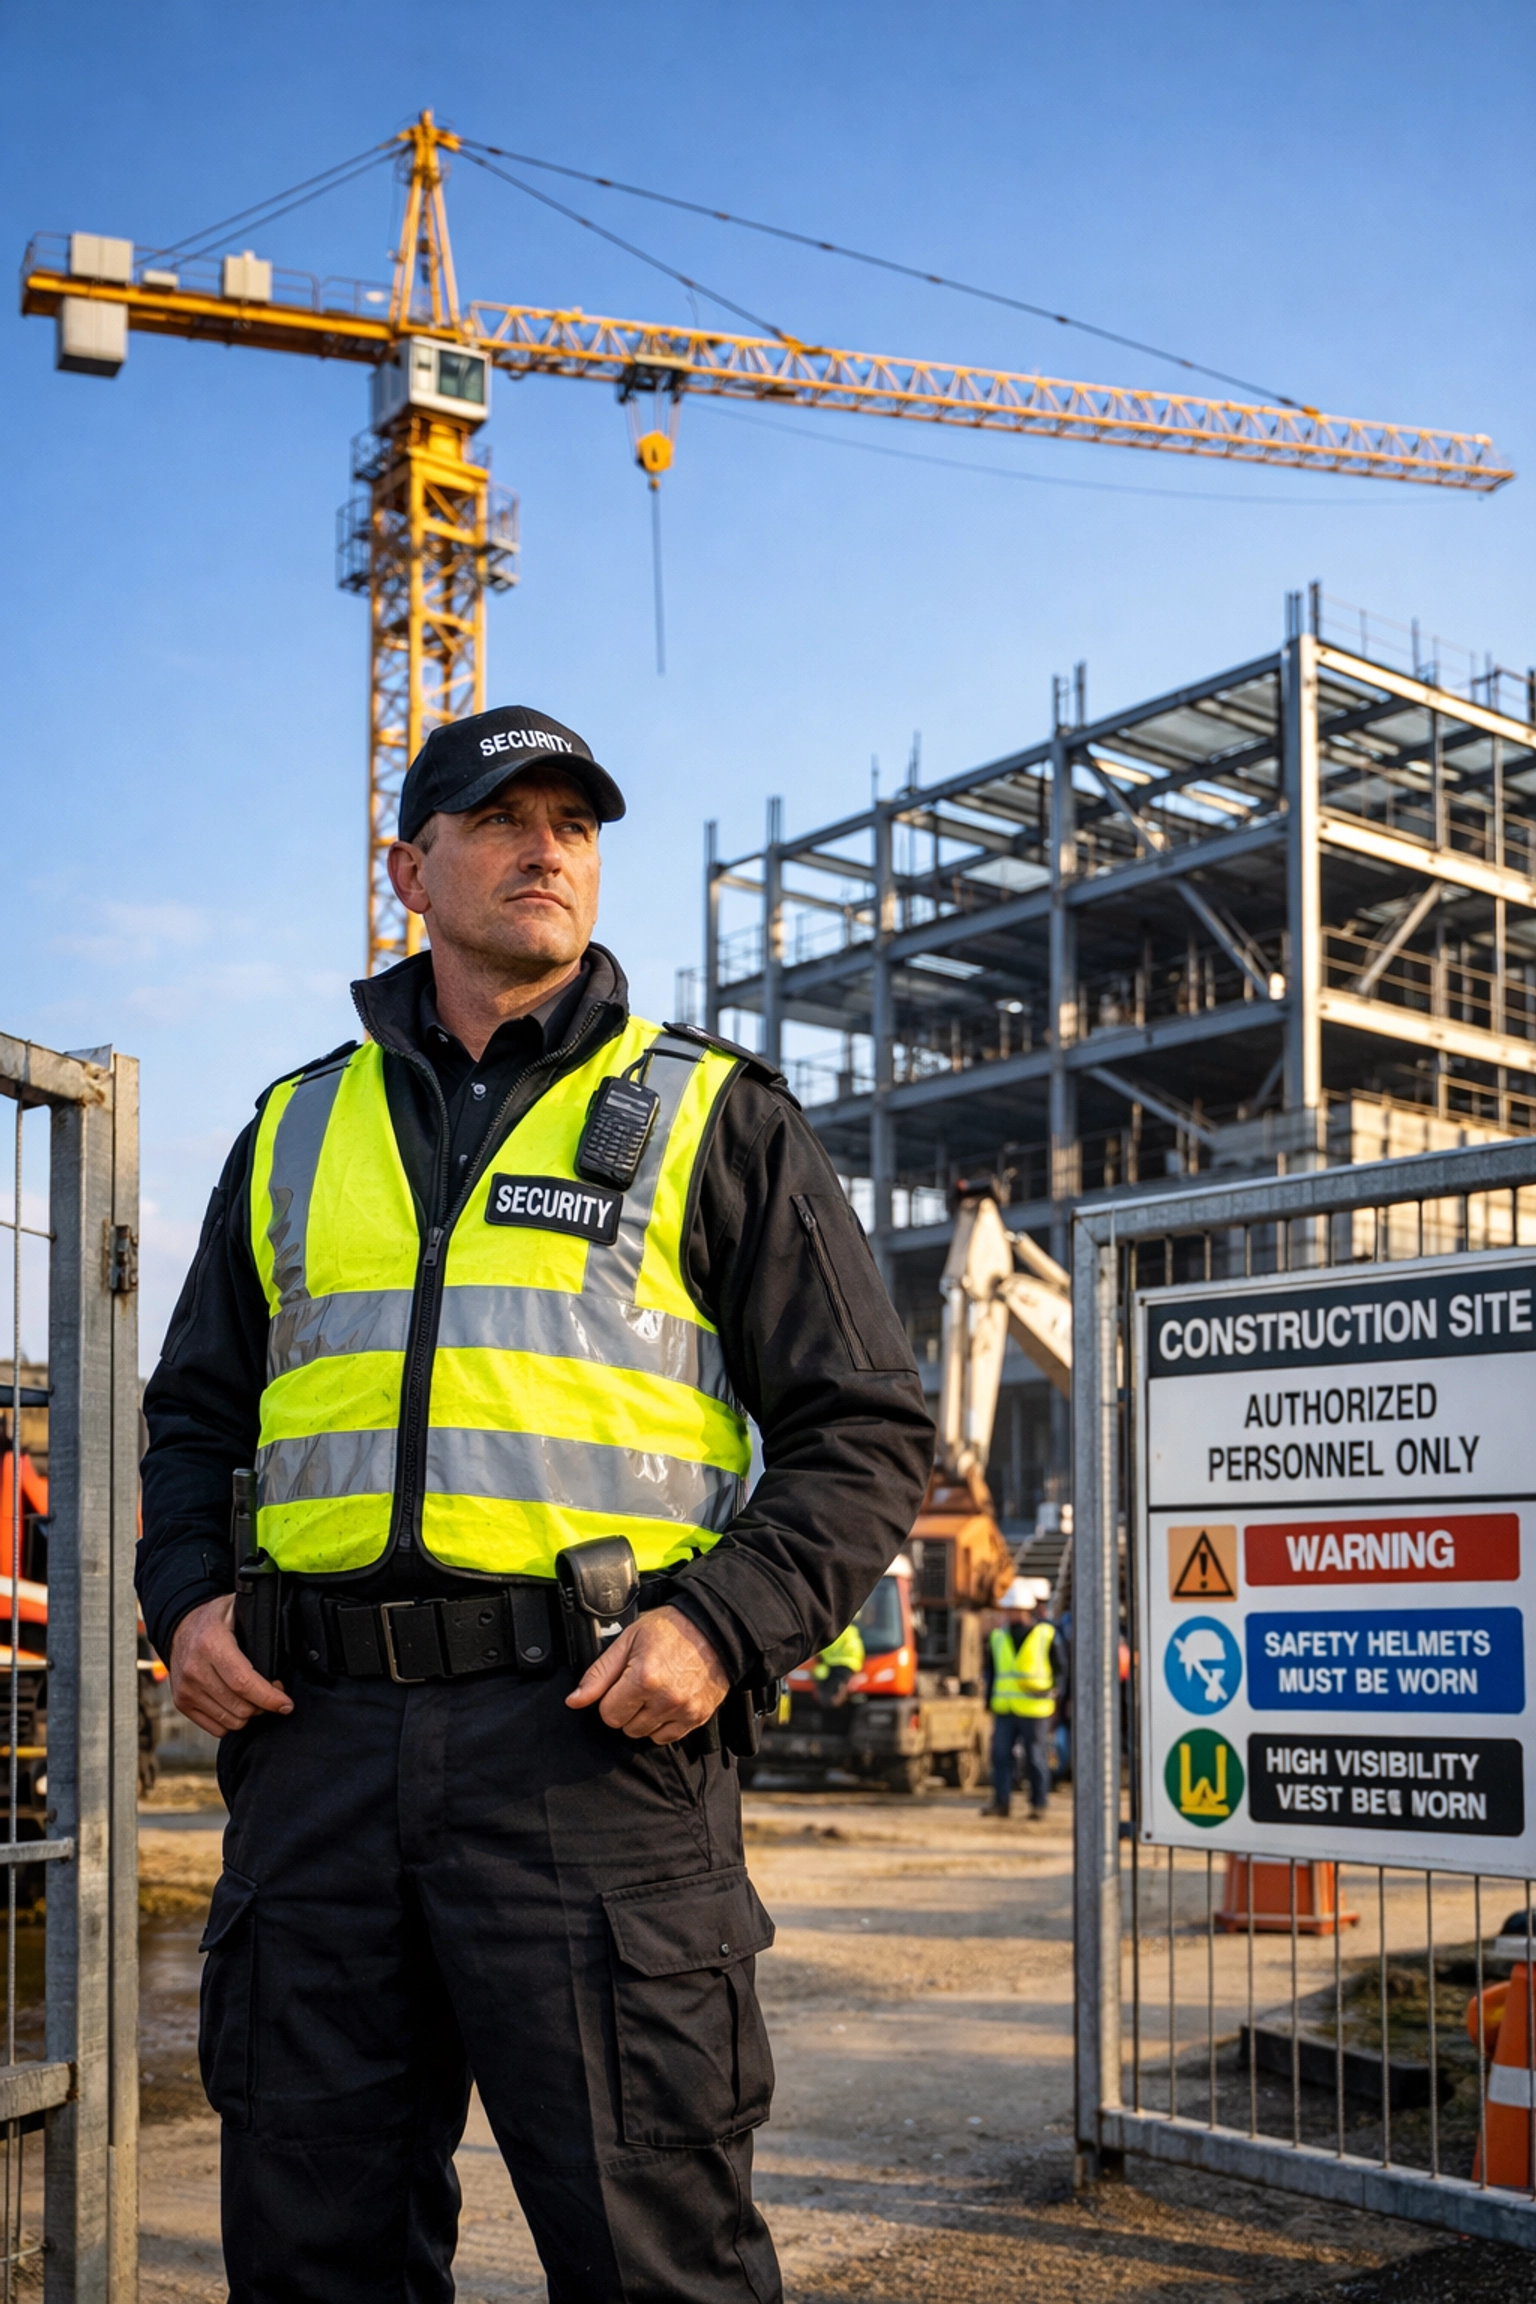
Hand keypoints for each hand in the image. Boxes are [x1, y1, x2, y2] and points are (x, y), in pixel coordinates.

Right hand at [169, 1594, 293, 1737]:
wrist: (179, 1626)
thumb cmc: (214, 1619)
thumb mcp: (238, 1609)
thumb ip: (262, 1624)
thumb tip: (293, 1641)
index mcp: (212, 1644)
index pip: (243, 1683)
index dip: (269, 1698)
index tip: (286, 1704)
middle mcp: (195, 1669)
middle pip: (240, 1707)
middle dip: (264, 1705)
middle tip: (273, 1692)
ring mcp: (186, 1689)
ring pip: (230, 1721)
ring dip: (249, 1714)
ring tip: (255, 1697)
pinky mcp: (182, 1702)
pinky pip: (215, 1727)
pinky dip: (231, 1720)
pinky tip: (237, 1703)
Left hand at [565, 1605, 729, 1744]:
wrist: (713, 1629)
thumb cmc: (670, 1629)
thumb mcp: (628, 1640)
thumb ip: (599, 1674)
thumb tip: (574, 1700)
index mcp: (643, 1678)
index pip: (608, 1714)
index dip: (610, 1699)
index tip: (620, 1685)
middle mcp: (665, 1699)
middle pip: (626, 1727)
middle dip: (627, 1709)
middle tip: (639, 1685)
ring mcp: (684, 1710)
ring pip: (646, 1735)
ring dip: (645, 1718)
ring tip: (655, 1692)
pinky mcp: (698, 1717)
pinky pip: (668, 1738)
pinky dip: (664, 1724)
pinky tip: (668, 1702)